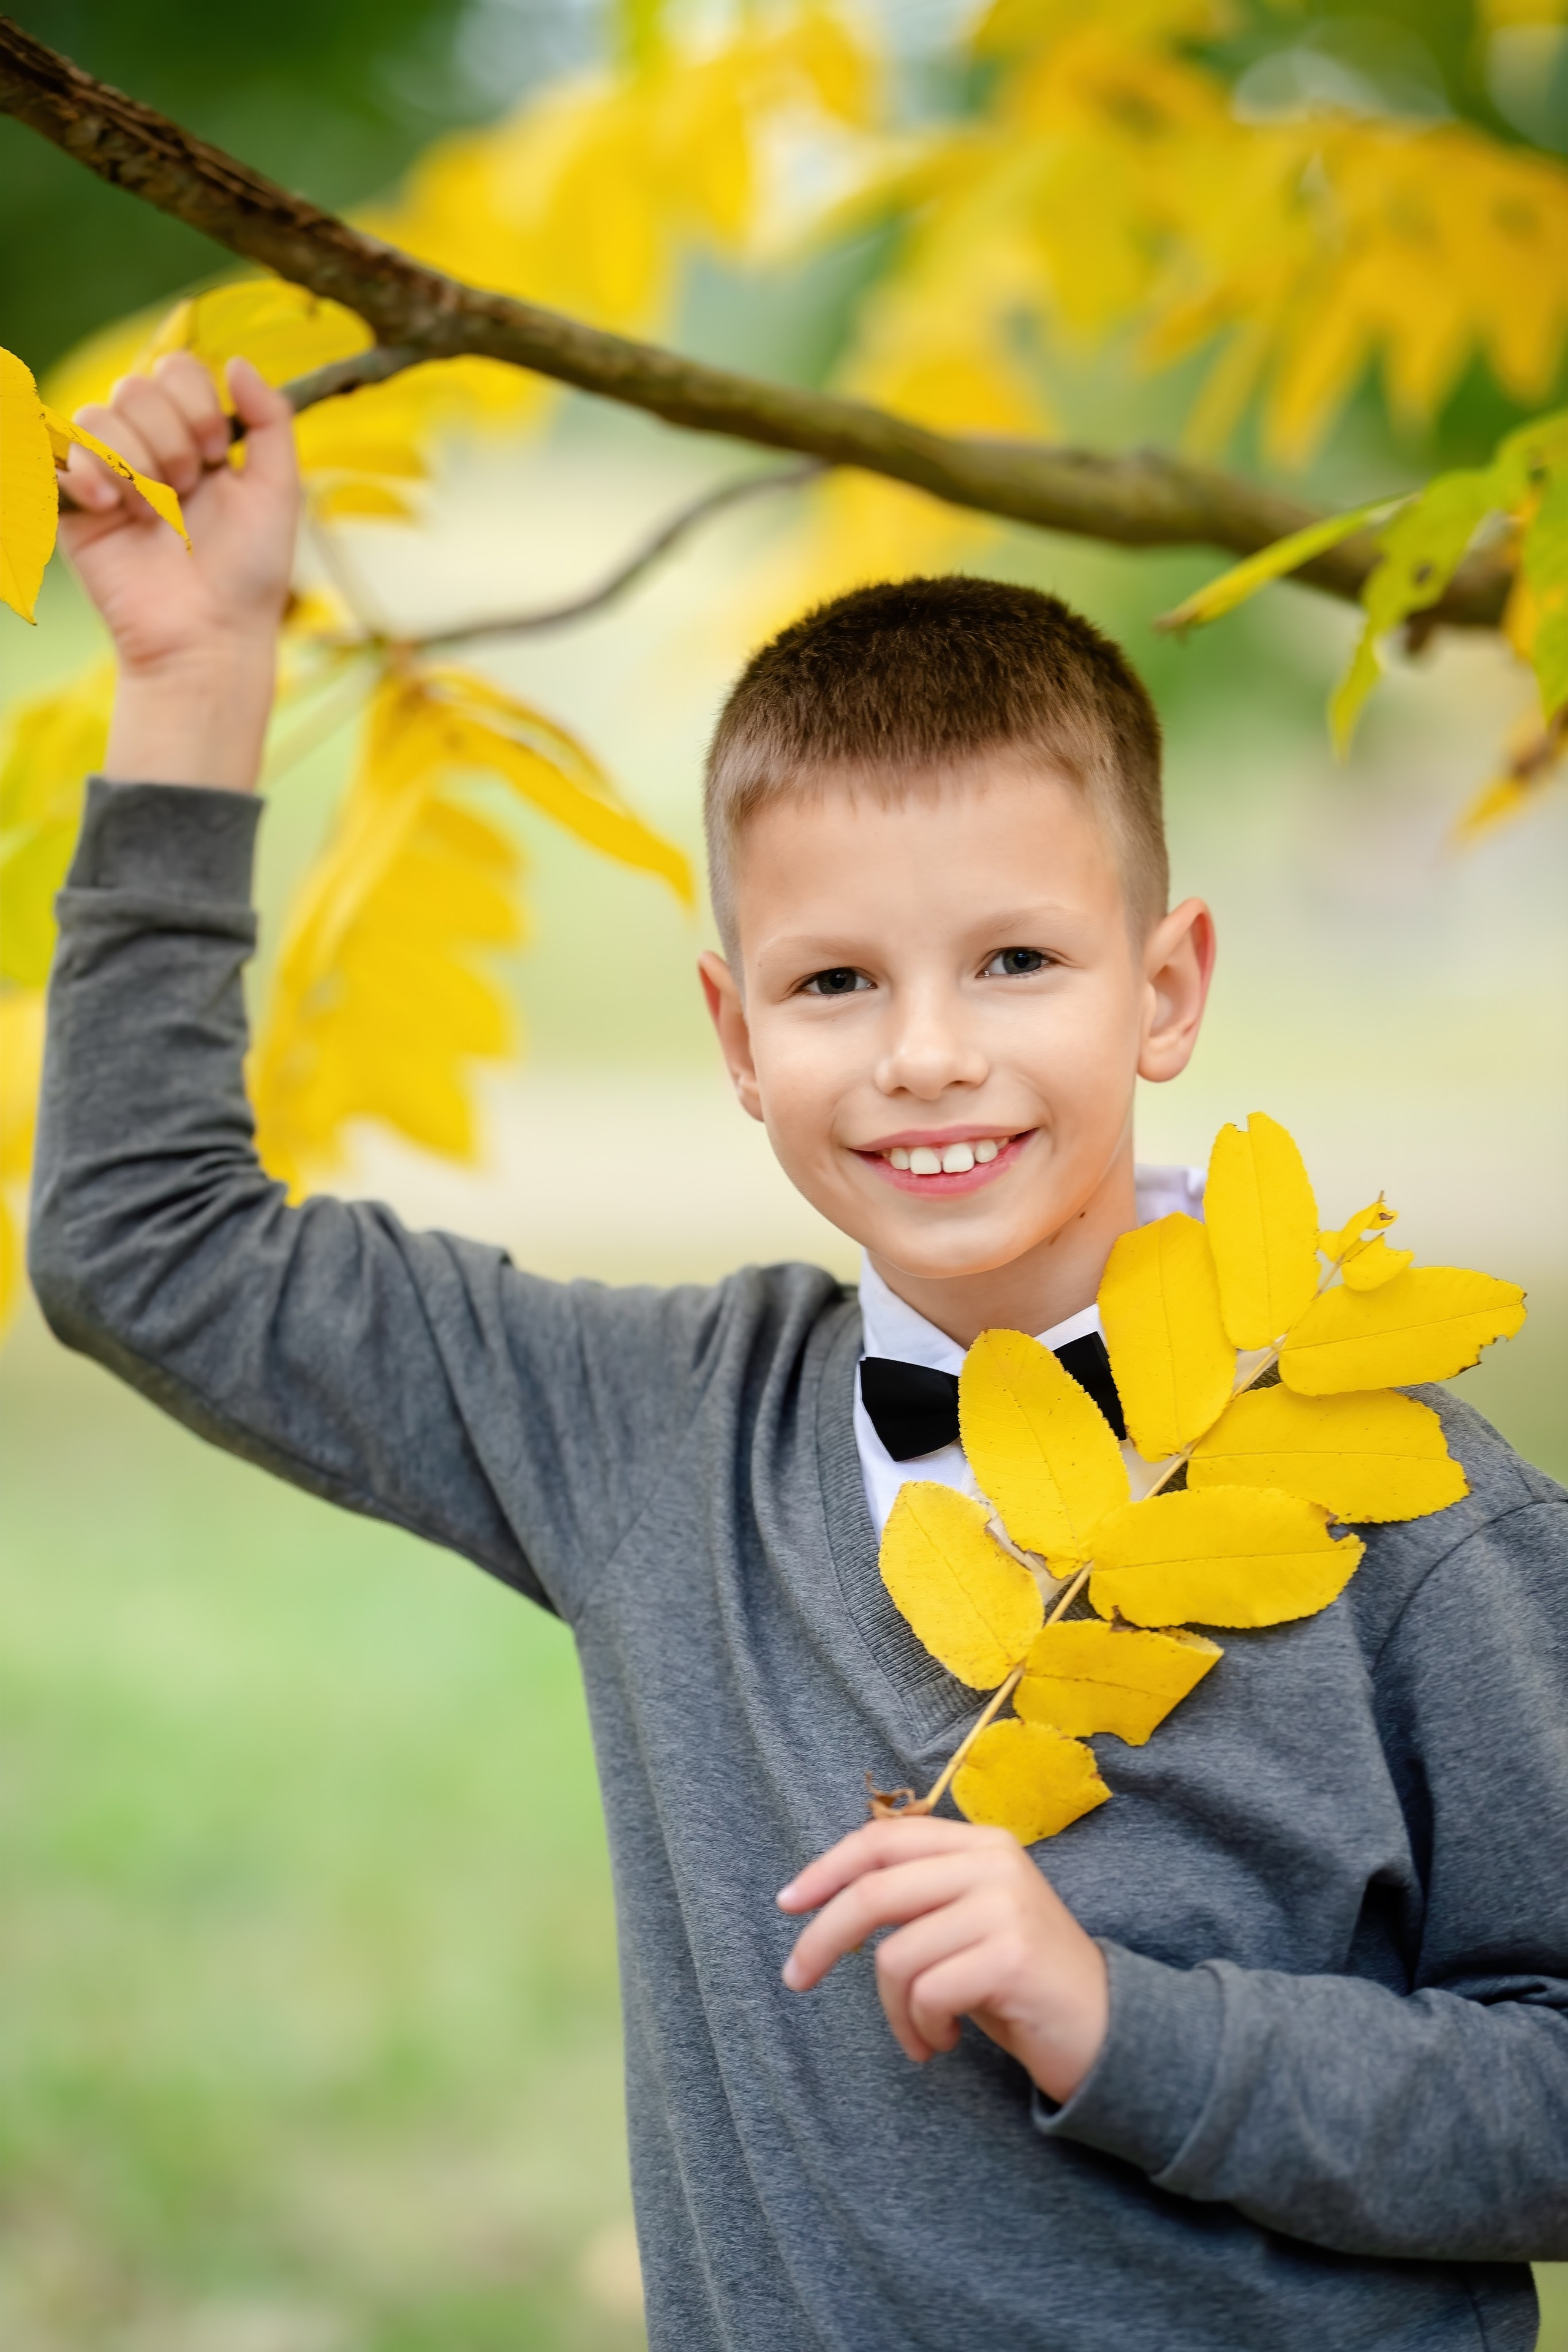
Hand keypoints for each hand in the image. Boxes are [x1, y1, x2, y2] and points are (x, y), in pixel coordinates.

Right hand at [59, 351, 300, 789]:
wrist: (209, 635)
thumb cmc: (251, 573)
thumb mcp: (280, 490)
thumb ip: (271, 419)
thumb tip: (239, 360)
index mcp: (195, 438)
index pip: (176, 369)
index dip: (196, 402)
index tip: (220, 454)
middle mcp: (149, 448)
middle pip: (135, 386)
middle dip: (171, 438)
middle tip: (190, 491)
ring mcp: (109, 474)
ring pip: (99, 415)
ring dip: (138, 462)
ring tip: (157, 515)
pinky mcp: (75, 506)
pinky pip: (60, 452)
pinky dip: (89, 474)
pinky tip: (114, 510)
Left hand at [777, 1815, 1108, 2103]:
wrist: (1109, 2030)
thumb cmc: (1021, 1981)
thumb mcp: (967, 1921)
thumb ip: (919, 1896)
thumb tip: (832, 1896)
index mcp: (980, 1843)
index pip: (883, 1840)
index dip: (827, 1868)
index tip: (788, 1903)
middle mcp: (993, 1862)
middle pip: (874, 1892)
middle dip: (822, 1940)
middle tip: (796, 1979)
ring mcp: (1005, 1906)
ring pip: (896, 1956)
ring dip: (894, 2011)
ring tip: (920, 2034)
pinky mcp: (1011, 1956)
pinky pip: (928, 1993)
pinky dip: (922, 2028)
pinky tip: (945, 2043)